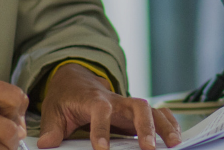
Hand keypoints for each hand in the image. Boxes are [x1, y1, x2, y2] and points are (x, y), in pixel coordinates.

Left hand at [37, 63, 180, 149]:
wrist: (75, 80)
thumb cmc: (66, 97)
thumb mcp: (53, 110)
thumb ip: (52, 128)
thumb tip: (46, 144)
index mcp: (93, 100)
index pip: (99, 111)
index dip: (101, 129)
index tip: (102, 149)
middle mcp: (115, 101)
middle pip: (136, 106)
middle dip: (144, 127)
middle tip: (148, 149)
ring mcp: (128, 106)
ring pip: (151, 110)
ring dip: (164, 126)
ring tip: (175, 146)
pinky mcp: (136, 112)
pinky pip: (158, 113)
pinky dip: (169, 123)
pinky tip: (177, 137)